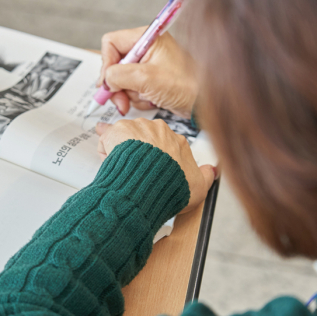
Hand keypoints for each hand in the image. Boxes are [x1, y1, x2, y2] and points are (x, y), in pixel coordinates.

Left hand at [96, 119, 215, 211]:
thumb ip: (206, 177)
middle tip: (136, 173)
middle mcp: (158, 130)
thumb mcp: (199, 187)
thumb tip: (211, 171)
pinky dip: (105, 147)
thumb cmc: (171, 186)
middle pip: (145, 139)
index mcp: (177, 141)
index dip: (156, 160)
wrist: (150, 186)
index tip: (152, 170)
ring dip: (121, 152)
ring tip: (122, 170)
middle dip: (138, 154)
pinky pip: (107, 136)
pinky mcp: (118, 130)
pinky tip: (108, 159)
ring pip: (125, 137)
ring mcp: (137, 128)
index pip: (165, 145)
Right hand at [99, 27, 197, 115]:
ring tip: (145, 99)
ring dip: (129, 94)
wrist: (204, 102)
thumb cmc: (184, 85)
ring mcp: (149, 64)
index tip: (108, 83)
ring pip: (122, 79)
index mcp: (146, 37)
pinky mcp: (152, 79)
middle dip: (117, 84)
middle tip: (120, 101)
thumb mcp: (146, 78)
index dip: (106, 63)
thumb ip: (119, 75)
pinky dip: (138, 98)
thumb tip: (106, 81)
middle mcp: (147, 47)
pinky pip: (133, 88)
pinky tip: (152, 100)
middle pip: (115, 63)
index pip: (111, 43)